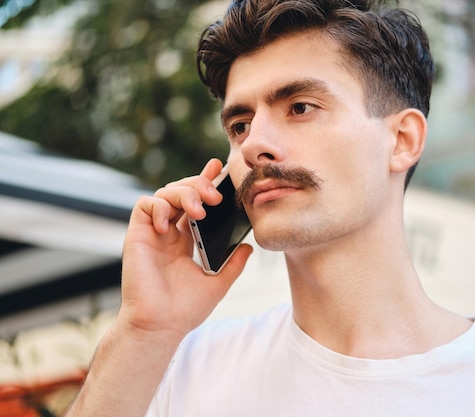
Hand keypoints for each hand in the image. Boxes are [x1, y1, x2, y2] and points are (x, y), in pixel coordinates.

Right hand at [118, 158, 252, 339]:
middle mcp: (168, 233)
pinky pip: (144, 206)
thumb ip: (233, 265)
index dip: (205, 182)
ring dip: (184, 193)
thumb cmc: (184, 310)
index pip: (195, 203)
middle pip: (181, 192)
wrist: (161, 326)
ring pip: (164, 193)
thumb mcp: (217, 283)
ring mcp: (152, 233)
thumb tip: (248, 247)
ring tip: (199, 210)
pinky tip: (170, 223)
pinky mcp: (137, 236)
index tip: (219, 168)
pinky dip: (159, 206)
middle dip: (198, 185)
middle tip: (215, 196)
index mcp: (185, 240)